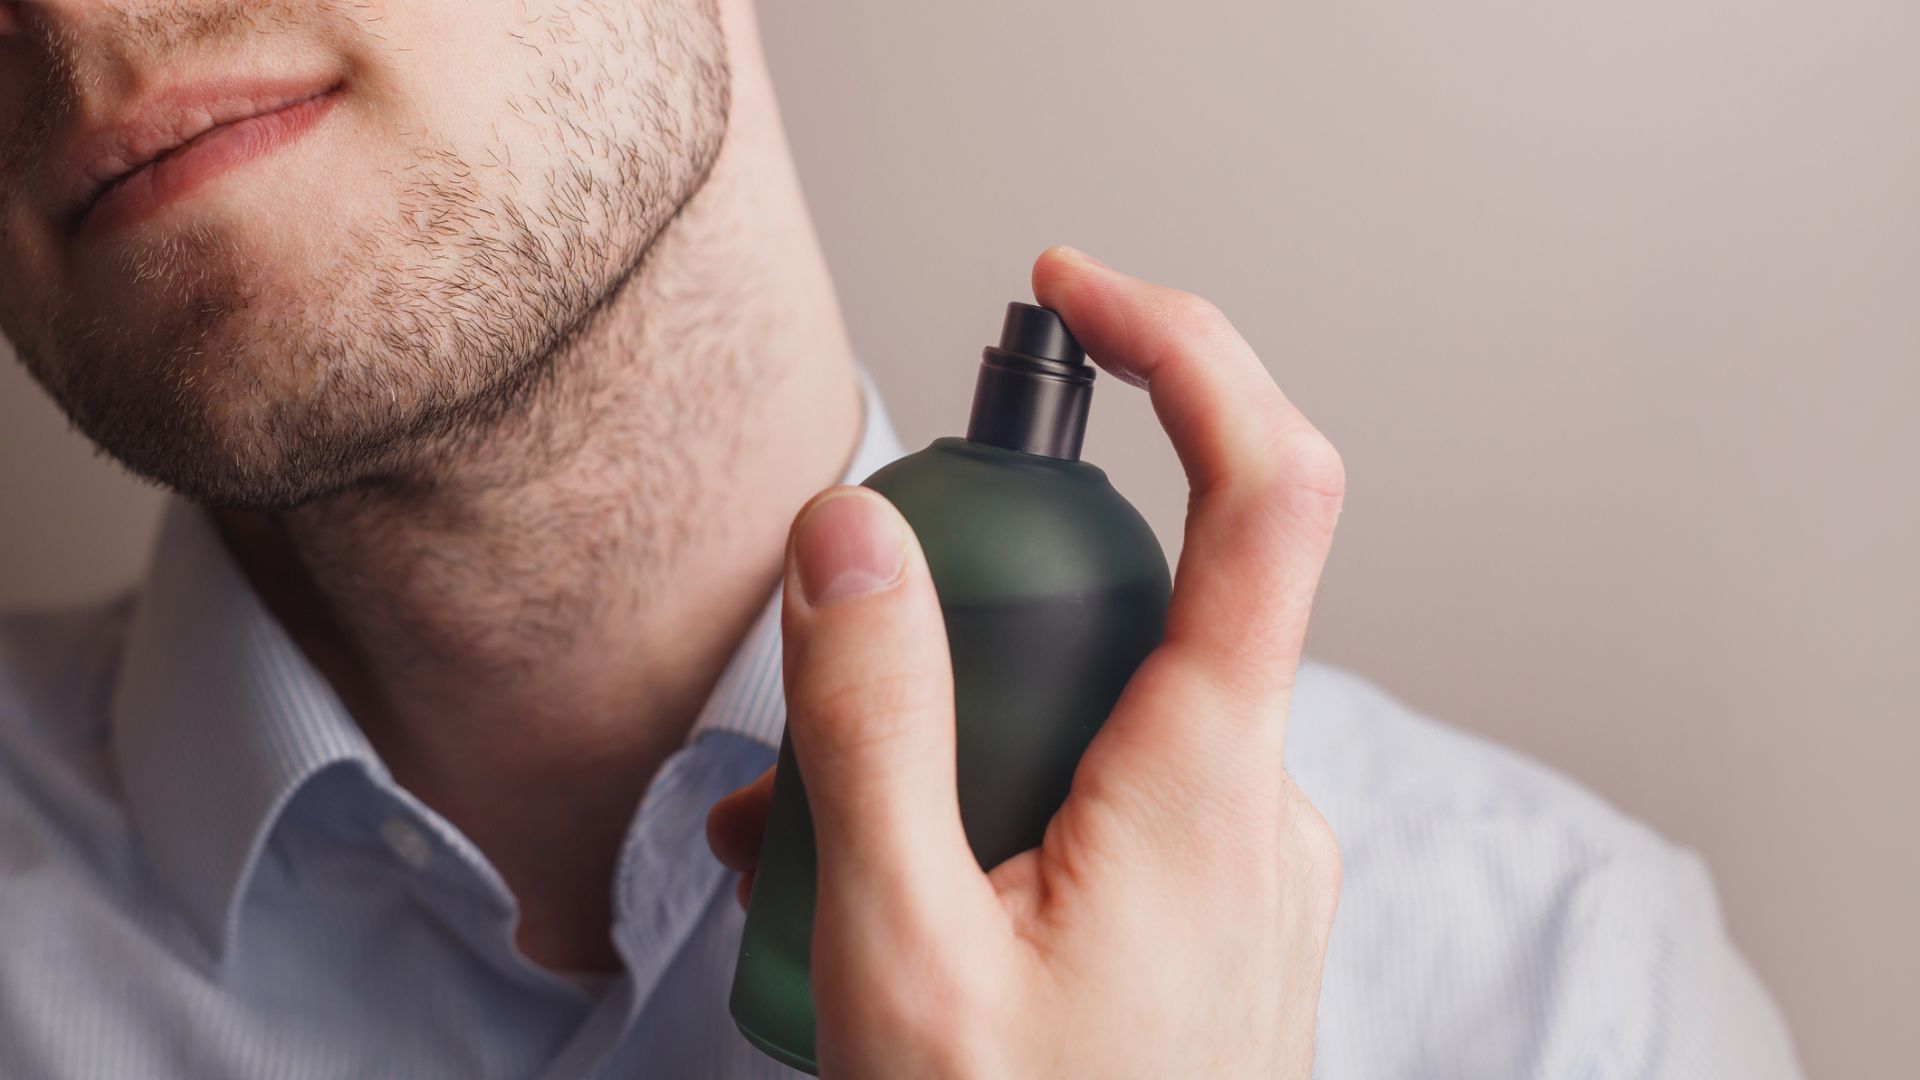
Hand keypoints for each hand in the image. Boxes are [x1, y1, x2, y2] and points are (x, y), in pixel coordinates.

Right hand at [708, 245, 1346, 1077]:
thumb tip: (854, 533)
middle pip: (1127, 602)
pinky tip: (878, 901)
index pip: (1262, 486)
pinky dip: (988, 810)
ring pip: (1095, 715)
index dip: (1184, 349)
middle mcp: (1254, 803)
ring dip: (949, 744)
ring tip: (804, 860)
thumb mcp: (904, 950)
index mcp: (1205, 782)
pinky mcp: (1211, 916)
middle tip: (827, 712)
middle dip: (969, 616)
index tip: (1072, 290)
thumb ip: (875, 722)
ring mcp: (1241, 865)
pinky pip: (1102, 802)